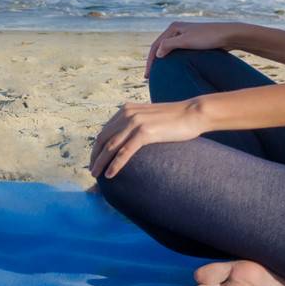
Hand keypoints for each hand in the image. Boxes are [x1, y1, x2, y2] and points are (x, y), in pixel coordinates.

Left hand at [88, 99, 206, 178]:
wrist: (193, 113)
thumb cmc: (174, 119)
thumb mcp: (149, 118)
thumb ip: (136, 125)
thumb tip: (128, 140)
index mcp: (126, 110)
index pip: (104, 131)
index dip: (97, 147)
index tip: (95, 160)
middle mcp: (127, 114)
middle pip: (103, 139)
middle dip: (95, 157)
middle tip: (92, 172)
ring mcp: (135, 122)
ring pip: (111, 146)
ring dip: (100, 162)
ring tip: (96, 176)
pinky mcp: (145, 132)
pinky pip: (124, 151)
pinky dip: (115, 164)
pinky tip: (110, 175)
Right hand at [144, 21, 236, 77]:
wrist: (228, 35)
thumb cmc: (208, 37)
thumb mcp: (186, 41)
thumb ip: (169, 45)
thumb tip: (158, 54)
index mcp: (174, 28)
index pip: (156, 46)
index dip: (150, 62)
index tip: (147, 76)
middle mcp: (178, 30)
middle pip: (161, 47)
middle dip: (154, 62)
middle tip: (149, 77)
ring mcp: (185, 36)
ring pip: (169, 50)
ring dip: (163, 61)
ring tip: (159, 75)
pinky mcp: (193, 42)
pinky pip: (178, 52)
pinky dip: (172, 61)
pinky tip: (173, 69)